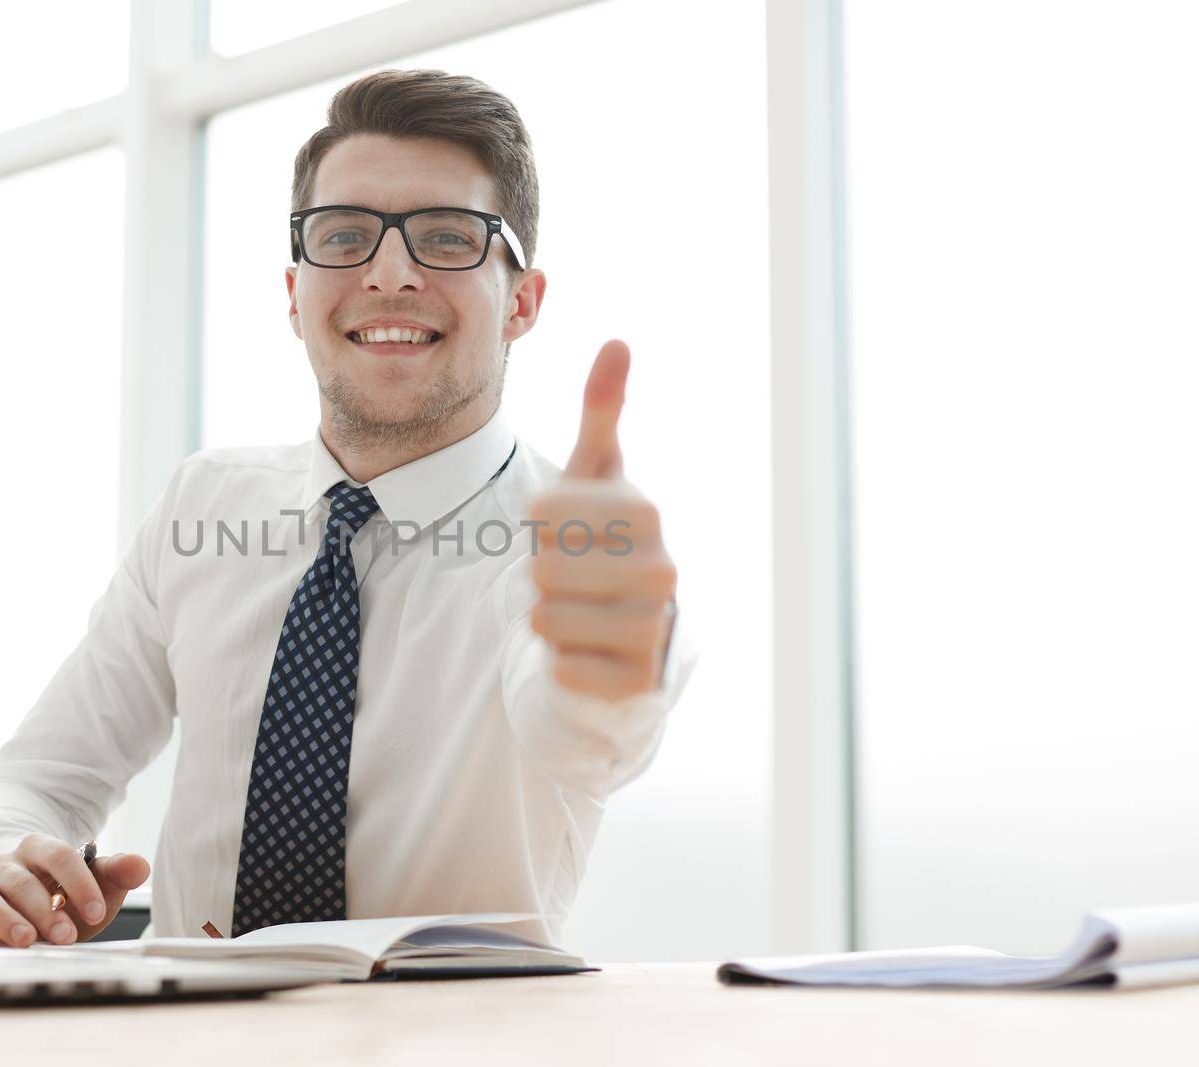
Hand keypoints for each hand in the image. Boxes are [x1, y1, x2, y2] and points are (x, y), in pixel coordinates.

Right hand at [0, 833, 150, 948]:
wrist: (27, 902)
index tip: (96, 912)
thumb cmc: (62, 891)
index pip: (59, 856)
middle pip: (23, 882)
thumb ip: (116, 873)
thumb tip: (140, 865)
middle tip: (68, 936)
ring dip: (5, 920)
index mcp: (39, 847)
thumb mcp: (93, 882)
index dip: (79, 884)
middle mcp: (5, 864)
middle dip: (46, 910)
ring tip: (27, 941)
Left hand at [527, 340, 677, 700]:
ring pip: (544, 619)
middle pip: (541, 567)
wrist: (624, 631)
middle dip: (540, 575)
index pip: (541, 511)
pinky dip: (560, 664)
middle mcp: (663, 570)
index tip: (565, 531)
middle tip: (570, 578)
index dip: (537, 524)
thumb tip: (617, 340)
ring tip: (577, 612)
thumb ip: (602, 411)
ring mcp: (654, 628)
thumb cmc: (600, 542)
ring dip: (547, 619)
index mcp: (645, 512)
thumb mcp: (595, 475)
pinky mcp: (637, 681)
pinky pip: (560, 669)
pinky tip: (588, 651)